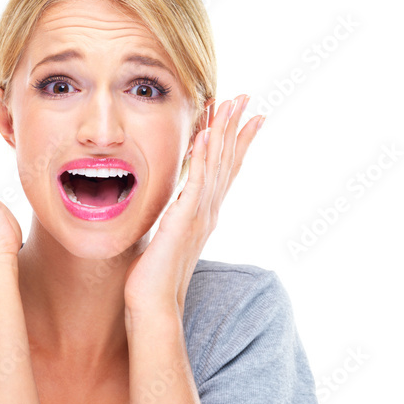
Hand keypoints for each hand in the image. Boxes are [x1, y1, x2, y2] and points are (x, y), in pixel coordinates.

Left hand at [123, 95, 262, 317]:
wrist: (155, 305)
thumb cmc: (154, 280)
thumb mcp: (167, 242)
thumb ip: (173, 223)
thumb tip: (171, 214)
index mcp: (204, 216)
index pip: (225, 172)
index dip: (236, 143)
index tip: (247, 118)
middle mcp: (207, 213)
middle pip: (228, 162)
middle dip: (237, 127)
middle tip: (248, 98)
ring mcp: (199, 216)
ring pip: (217, 166)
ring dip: (224, 132)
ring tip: (231, 103)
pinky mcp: (184, 220)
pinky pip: (197, 182)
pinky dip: (203, 157)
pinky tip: (206, 133)